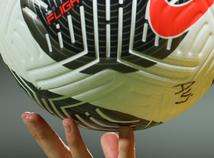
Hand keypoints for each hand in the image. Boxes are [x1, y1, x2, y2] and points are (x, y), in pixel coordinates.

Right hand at [21, 112, 135, 157]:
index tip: (30, 115)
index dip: (44, 134)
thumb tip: (108, 134)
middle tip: (30, 116)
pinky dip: (127, 144)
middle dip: (44, 136)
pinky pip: (124, 157)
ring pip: (81, 157)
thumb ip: (111, 151)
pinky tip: (126, 128)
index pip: (58, 149)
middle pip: (59, 154)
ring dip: (75, 140)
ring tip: (68, 120)